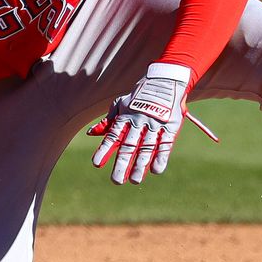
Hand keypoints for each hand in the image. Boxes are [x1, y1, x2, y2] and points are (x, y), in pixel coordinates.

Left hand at [89, 63, 216, 184]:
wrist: (165, 81)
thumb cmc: (139, 96)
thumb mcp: (122, 104)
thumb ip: (108, 121)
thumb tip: (91, 133)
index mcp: (126, 116)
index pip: (113, 135)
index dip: (105, 150)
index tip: (96, 163)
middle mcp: (139, 121)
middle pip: (129, 145)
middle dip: (122, 164)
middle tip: (116, 181)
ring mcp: (155, 124)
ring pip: (146, 148)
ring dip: (140, 165)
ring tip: (134, 181)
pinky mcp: (170, 127)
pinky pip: (165, 145)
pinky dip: (160, 157)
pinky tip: (155, 170)